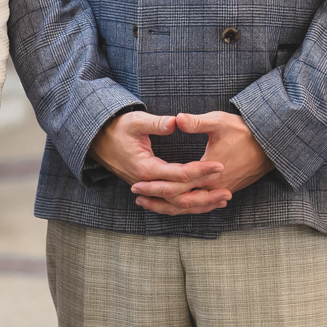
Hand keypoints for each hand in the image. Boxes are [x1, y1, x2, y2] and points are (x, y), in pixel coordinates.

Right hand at [90, 110, 226, 214]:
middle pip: (180, 196)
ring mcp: (148, 188)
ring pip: (176, 205)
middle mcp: (147, 183)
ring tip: (222, 200)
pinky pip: (170, 203)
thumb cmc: (119, 128)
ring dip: (200, 204)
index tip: (220, 165)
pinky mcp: (150, 188)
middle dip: (205, 193)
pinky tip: (205, 202)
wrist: (98, 140)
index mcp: (146, 168)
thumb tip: (176, 121)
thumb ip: (156, 123)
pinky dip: (188, 205)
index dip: (200, 171)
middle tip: (228, 191)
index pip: (178, 174)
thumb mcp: (136, 121)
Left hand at [135, 112, 273, 215]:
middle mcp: (214, 188)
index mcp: (208, 174)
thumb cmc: (244, 131)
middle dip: (157, 200)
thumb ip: (196, 123)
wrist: (270, 145)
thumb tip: (177, 119)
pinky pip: (201, 206)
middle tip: (137, 196)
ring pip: (190, 208)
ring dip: (169, 207)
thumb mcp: (219, 123)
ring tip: (150, 203)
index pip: (175, 187)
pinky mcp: (225, 191)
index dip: (154, 186)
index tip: (136, 183)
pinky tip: (177, 205)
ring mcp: (221, 192)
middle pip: (179, 203)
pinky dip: (186, 208)